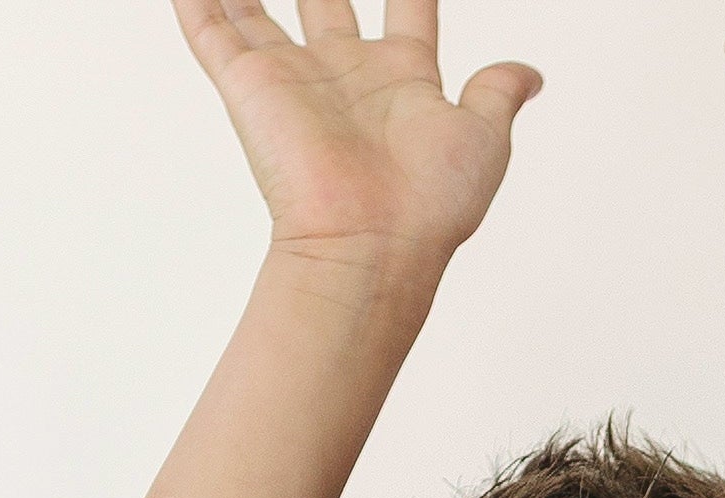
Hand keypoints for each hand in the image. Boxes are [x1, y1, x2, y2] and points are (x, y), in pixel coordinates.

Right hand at [176, 0, 542, 277]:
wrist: (371, 246)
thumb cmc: (429, 207)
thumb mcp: (484, 138)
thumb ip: (497, 92)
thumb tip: (531, 76)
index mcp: (402, 79)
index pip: (408, 6)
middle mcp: (346, 74)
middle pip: (327, 2)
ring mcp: (295, 78)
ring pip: (258, 10)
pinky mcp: (250, 86)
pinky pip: (210, 31)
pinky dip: (193, 5)